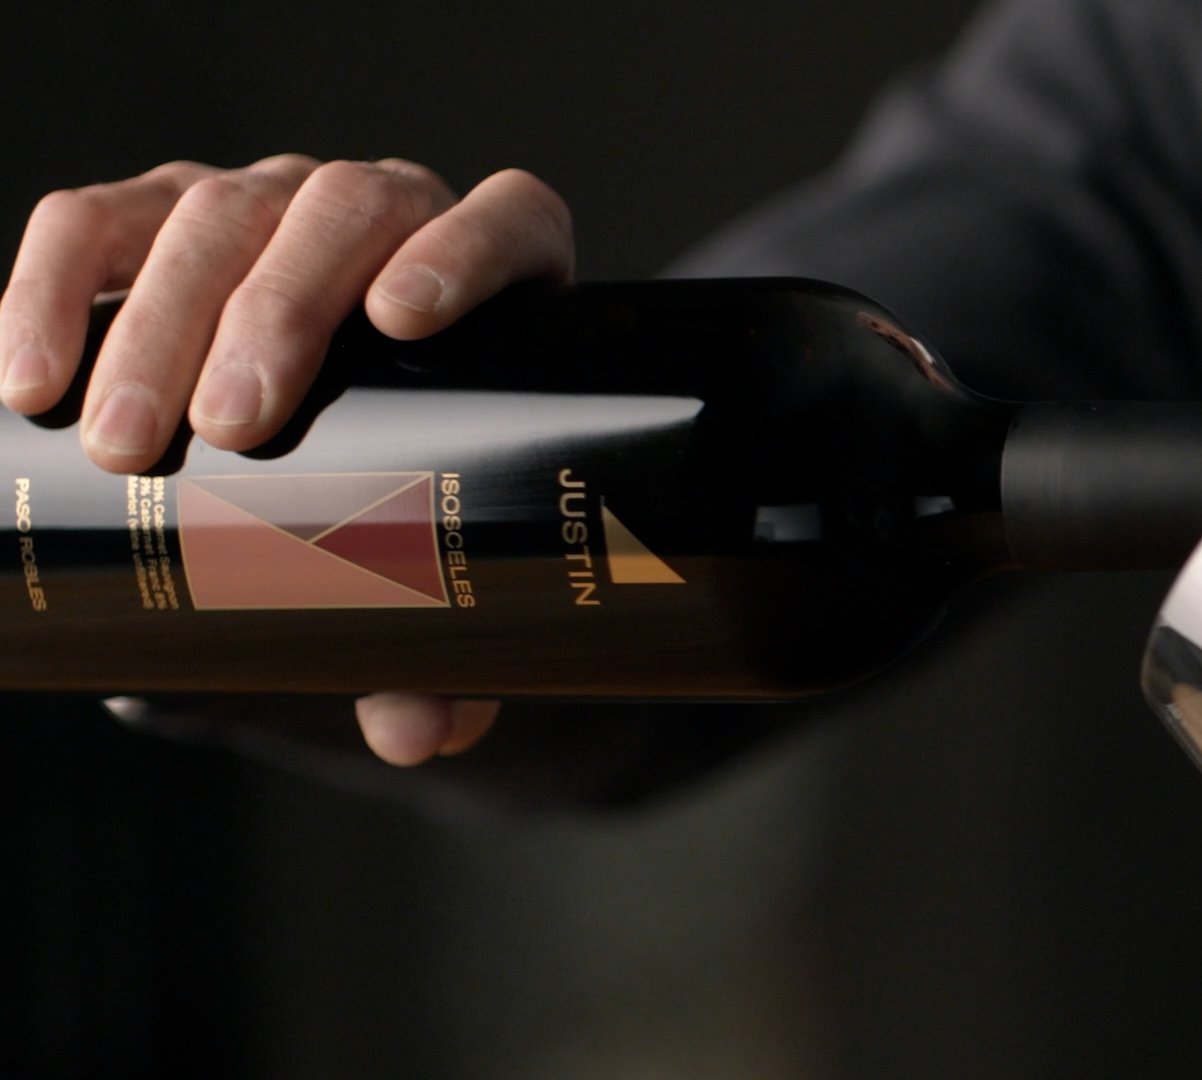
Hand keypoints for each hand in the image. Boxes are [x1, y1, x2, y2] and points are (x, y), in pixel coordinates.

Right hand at [0, 155, 575, 763]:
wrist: (321, 439)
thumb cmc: (403, 488)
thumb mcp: (432, 555)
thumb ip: (440, 639)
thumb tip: (418, 727)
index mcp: (491, 274)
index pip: (507, 223)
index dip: (466, 252)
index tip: (407, 320)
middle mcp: (385, 217)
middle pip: (341, 214)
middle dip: (275, 315)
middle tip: (228, 429)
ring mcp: (270, 202)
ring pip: (216, 210)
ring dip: (160, 322)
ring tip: (120, 438)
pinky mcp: (161, 214)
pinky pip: (100, 220)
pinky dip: (53, 285)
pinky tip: (27, 378)